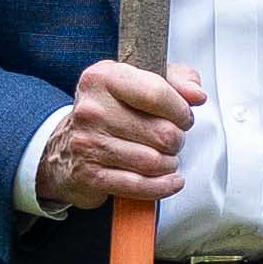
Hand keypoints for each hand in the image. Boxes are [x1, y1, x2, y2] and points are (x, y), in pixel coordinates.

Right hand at [38, 59, 201, 210]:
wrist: (66, 148)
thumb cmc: (111, 112)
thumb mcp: (140, 82)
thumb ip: (176, 79)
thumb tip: (196, 94)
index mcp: (103, 77)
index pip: (157, 93)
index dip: (181, 110)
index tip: (183, 117)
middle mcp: (91, 109)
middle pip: (161, 132)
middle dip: (176, 140)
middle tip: (170, 140)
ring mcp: (88, 143)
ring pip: (154, 161)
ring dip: (169, 163)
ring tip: (165, 158)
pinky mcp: (90, 175)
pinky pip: (139, 185)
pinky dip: (162, 186)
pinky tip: (170, 181)